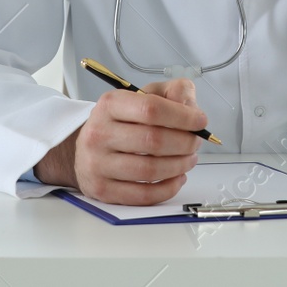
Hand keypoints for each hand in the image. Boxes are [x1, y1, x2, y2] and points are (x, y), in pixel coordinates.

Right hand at [62, 77, 204, 204]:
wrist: (86, 147)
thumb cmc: (122, 120)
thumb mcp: (145, 95)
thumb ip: (174, 92)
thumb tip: (192, 110)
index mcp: (110, 104)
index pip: (151, 109)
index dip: (182, 117)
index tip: (200, 121)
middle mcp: (99, 133)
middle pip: (153, 141)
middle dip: (185, 143)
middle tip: (195, 142)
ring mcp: (98, 164)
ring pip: (150, 170)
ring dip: (179, 166)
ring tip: (189, 158)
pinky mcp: (102, 189)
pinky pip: (143, 195)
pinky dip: (168, 188)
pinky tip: (177, 177)